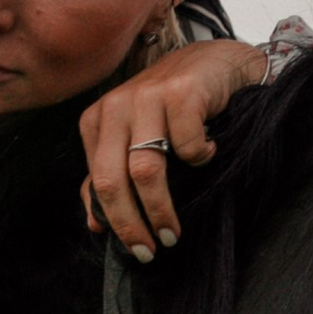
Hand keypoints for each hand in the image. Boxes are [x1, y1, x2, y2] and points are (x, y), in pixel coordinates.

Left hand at [80, 37, 273, 263]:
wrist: (216, 63)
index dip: (115, 222)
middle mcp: (116, 106)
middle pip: (112, 180)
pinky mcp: (181, 92)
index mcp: (97, 120)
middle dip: (131, 224)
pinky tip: (209, 152)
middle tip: (152, 250)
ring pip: (145, 170)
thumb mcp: (134, 138)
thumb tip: (95, 225)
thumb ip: (111, 175)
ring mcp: (147, 97)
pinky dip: (200, 159)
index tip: (137, 248)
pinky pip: (187, 146)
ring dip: (161, 209)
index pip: (98, 182)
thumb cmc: (175, 107)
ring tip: (174, 231)